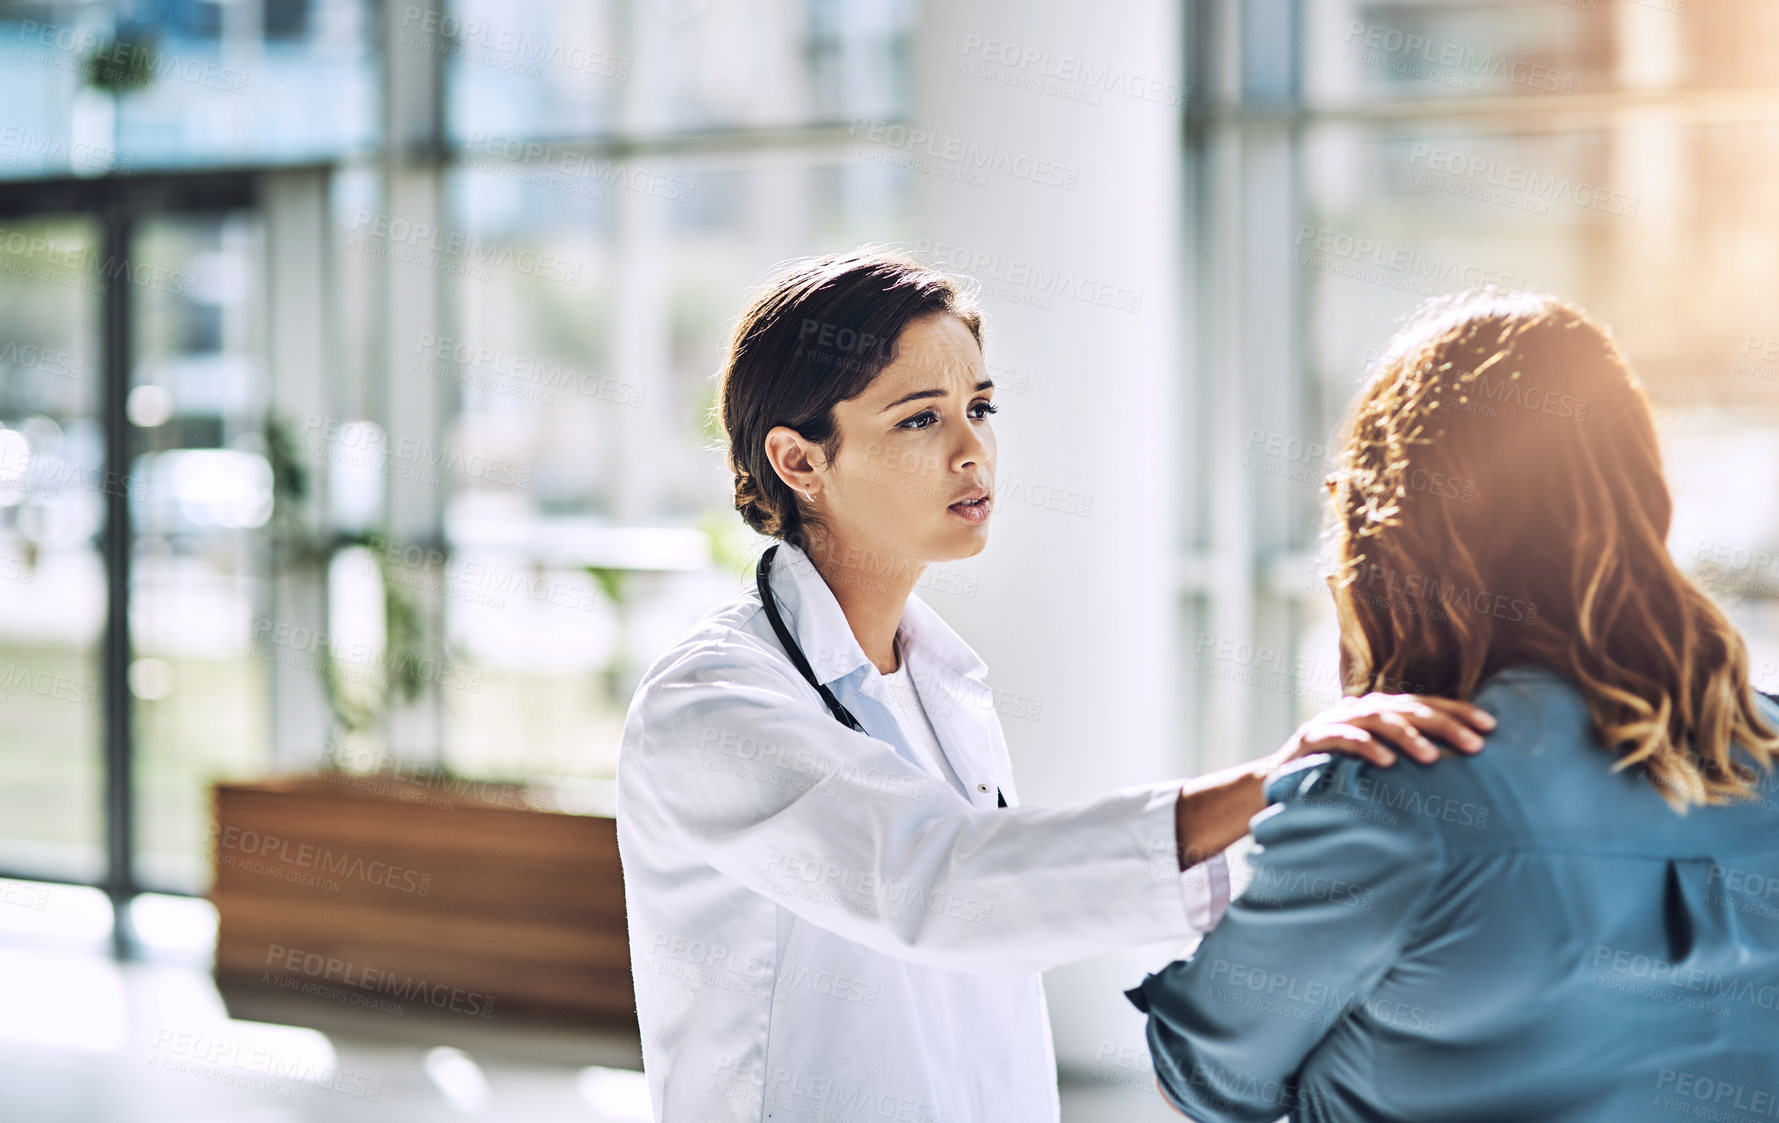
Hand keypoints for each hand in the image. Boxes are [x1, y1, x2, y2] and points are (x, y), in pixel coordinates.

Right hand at [1262, 693, 1494, 775]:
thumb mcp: (1379, 757)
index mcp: (1382, 709)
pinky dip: (1366, 747)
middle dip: (1446, 725)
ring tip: (1434, 758)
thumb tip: (1461, 763)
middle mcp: (1363, 708)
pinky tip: (1387, 763)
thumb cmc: (1340, 771)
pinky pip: (1344, 739)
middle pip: (1411, 709)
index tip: (1492, 727)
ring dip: (1409, 736)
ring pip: (1380, 719)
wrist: (1281, 780)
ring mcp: (1337, 720)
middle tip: (1477, 745)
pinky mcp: (1313, 738)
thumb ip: (1409, 751)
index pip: (1427, 704)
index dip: (1459, 712)